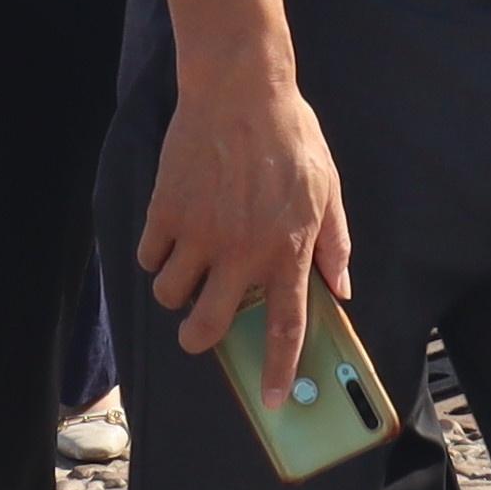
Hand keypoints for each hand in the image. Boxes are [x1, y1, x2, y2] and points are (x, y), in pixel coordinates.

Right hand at [135, 60, 351, 358]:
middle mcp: (242, 252)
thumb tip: (341, 289)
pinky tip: (170, 234)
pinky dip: (156, 255)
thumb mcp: (328, 188)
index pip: (286, 328)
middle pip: (208, 326)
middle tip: (199, 330)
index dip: (279, 371)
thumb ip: (335, 244)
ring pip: (171, 295)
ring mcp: (200, 234)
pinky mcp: (166, 212)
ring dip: (176, 292)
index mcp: (287, 250)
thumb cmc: (289, 136)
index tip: (273, 400)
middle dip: (198, 340)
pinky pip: (150, 257)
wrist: (240, 89)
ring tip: (187, 268)